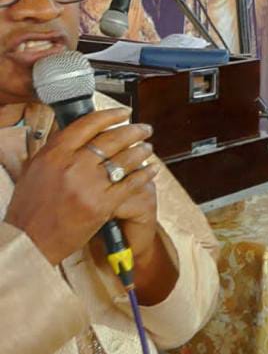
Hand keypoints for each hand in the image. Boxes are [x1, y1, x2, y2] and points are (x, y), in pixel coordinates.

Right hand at [3, 110, 158, 265]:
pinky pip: (132, 182)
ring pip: (126, 158)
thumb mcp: (35, 169)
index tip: (125, 112)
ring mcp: (89, 185)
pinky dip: (145, 173)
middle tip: (144, 128)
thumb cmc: (30, 207)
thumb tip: (83, 131)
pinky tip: (151, 169)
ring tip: (148, 147)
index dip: (111, 115)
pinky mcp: (102, 204)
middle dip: (134, 130)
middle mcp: (72, 166)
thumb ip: (58, 149)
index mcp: (54, 154)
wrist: (29, 241)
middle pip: (113, 139)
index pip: (88, 124)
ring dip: (142, 150)